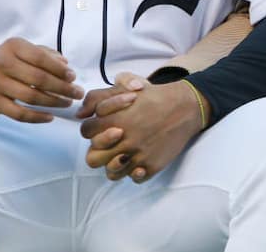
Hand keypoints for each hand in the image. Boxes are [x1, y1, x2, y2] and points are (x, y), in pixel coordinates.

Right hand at [0, 37, 83, 122]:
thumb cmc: (10, 61)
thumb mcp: (25, 51)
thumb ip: (46, 54)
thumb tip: (66, 65)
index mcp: (12, 46)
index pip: (40, 58)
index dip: (59, 69)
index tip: (73, 77)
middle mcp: (1, 63)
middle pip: (38, 79)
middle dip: (62, 88)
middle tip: (77, 93)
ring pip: (31, 97)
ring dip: (54, 102)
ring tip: (67, 103)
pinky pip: (19, 114)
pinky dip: (37, 117)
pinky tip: (50, 117)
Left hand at [79, 72, 204, 182]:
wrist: (185, 107)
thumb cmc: (152, 96)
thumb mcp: (123, 86)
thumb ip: (96, 97)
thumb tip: (80, 114)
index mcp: (113, 120)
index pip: (85, 132)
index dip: (92, 128)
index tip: (103, 126)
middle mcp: (123, 140)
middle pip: (92, 158)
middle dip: (99, 150)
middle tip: (111, 143)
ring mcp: (137, 156)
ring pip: (111, 173)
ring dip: (115, 164)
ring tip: (124, 154)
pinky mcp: (151, 166)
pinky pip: (133, 179)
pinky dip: (135, 172)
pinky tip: (140, 159)